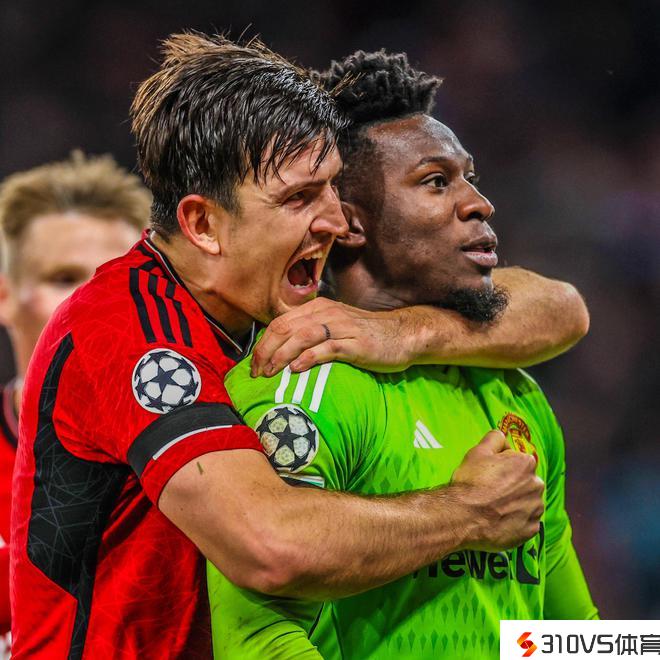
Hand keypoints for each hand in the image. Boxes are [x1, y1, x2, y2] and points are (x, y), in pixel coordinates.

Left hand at [250, 297, 415, 376]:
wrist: (402, 334)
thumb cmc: (366, 335)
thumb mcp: (334, 327)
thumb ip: (310, 333)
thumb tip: (282, 351)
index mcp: (317, 308)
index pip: (280, 322)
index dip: (263, 343)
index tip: (254, 364)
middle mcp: (326, 313)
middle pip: (285, 328)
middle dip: (265, 351)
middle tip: (256, 372)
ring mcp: (341, 327)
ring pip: (301, 337)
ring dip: (281, 355)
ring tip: (270, 372)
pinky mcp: (355, 343)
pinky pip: (326, 348)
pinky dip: (308, 358)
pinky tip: (296, 369)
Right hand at [450, 430, 544, 551]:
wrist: (464, 516)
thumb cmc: (471, 482)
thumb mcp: (478, 451)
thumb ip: (494, 438)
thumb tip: (501, 434)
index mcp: (526, 463)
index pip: (516, 460)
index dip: (501, 465)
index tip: (489, 473)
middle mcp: (536, 485)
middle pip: (524, 481)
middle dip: (512, 484)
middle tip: (491, 491)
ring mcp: (535, 509)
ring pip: (527, 502)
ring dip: (516, 503)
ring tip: (495, 507)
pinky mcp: (530, 530)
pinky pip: (526, 523)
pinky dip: (516, 521)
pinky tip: (500, 520)